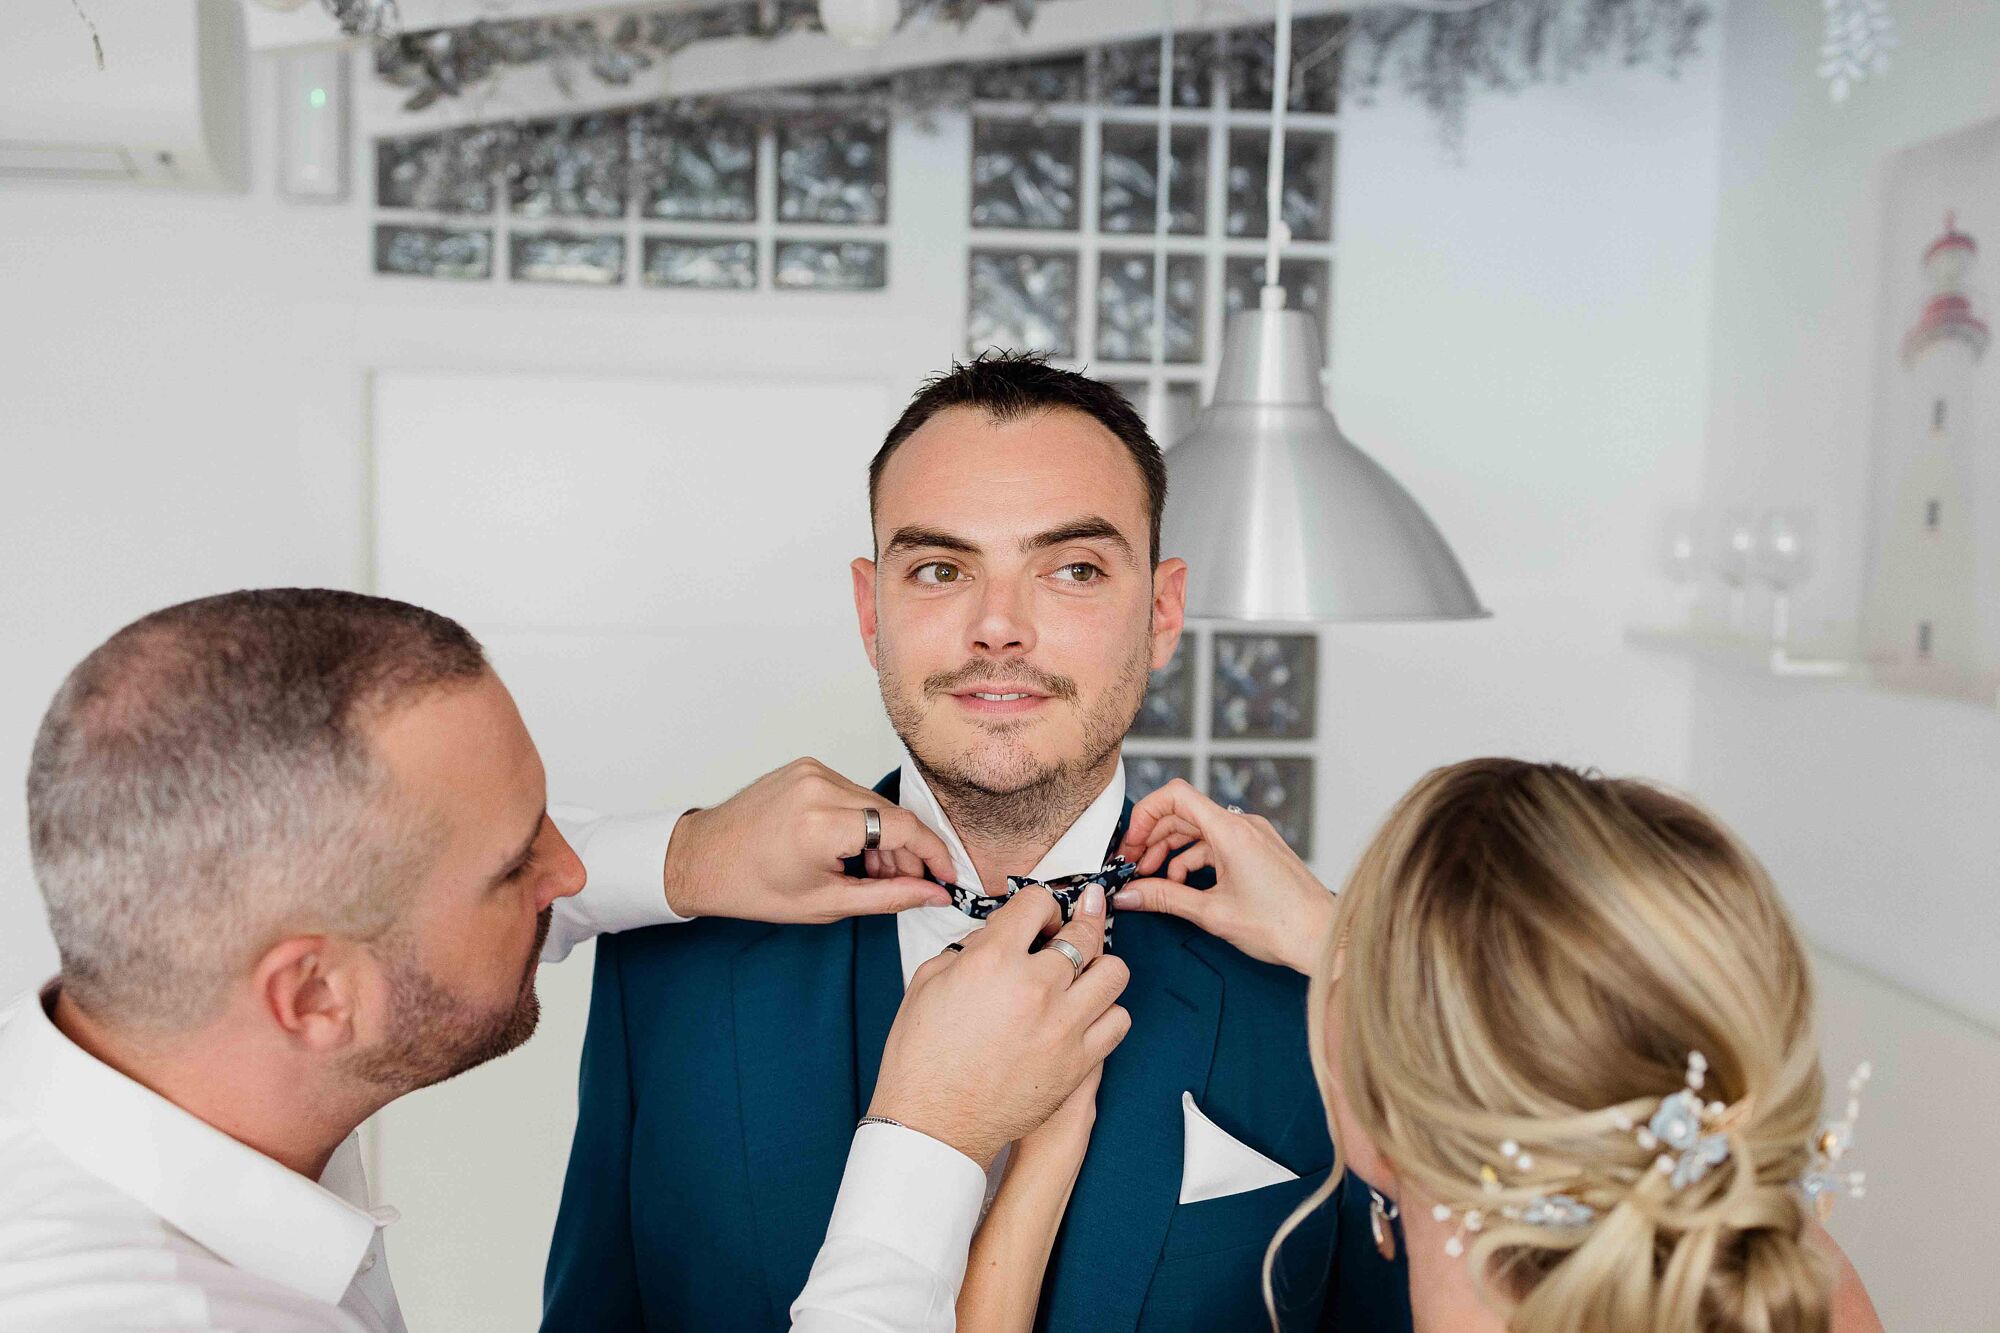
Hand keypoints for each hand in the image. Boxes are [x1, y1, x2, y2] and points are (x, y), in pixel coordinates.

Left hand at [662, 758, 954, 922]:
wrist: (702, 859)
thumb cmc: (753, 887)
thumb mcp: (826, 903)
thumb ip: (888, 897)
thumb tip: (932, 893)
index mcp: (822, 824)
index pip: (903, 828)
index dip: (934, 853)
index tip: (946, 876)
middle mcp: (819, 787)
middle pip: (893, 814)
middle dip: (908, 852)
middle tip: (907, 885)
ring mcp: (811, 771)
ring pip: (875, 803)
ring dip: (885, 837)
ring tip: (871, 873)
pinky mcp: (806, 766)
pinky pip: (852, 792)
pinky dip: (862, 821)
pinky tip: (852, 850)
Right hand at [868, 884, 1130, 1168]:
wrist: (933, 1124)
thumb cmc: (922, 1058)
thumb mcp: (928, 982)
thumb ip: (969, 949)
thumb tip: (998, 936)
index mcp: (993, 960)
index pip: (1038, 902)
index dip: (1040, 903)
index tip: (1040, 914)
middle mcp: (1035, 987)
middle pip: (1084, 933)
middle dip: (1082, 919)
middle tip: (1080, 919)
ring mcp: (1063, 1026)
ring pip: (1113, 974)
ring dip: (1099, 966)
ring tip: (1084, 973)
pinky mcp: (1078, 1063)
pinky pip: (1118, 1022)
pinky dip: (1106, 1012)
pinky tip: (1086, 1014)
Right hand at [1111, 779, 1334, 974]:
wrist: (1326, 940)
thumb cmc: (1282, 926)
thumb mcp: (1212, 913)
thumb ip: (1165, 898)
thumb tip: (1130, 895)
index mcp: (1232, 830)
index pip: (1176, 796)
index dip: (1146, 814)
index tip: (1131, 843)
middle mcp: (1244, 825)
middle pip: (1184, 814)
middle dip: (1154, 840)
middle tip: (1135, 868)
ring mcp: (1254, 837)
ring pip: (1200, 832)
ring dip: (1173, 854)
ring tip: (1157, 883)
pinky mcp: (1260, 852)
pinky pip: (1218, 846)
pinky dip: (1196, 862)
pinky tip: (1187, 888)